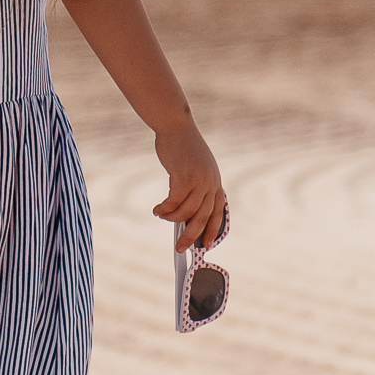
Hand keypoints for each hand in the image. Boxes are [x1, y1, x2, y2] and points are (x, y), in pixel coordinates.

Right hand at [151, 118, 225, 250]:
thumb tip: (182, 215)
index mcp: (215, 181)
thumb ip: (193, 188)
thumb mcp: (194, 169)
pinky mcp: (184, 176)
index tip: (207, 244)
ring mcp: (198, 179)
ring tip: (162, 216)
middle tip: (181, 247)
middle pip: (203, 217)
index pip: (218, 211)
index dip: (212, 229)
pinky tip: (157, 209)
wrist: (176, 127)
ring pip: (186, 211)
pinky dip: (165, 209)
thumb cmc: (182, 148)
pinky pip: (174, 202)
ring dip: (172, 218)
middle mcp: (210, 182)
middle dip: (191, 235)